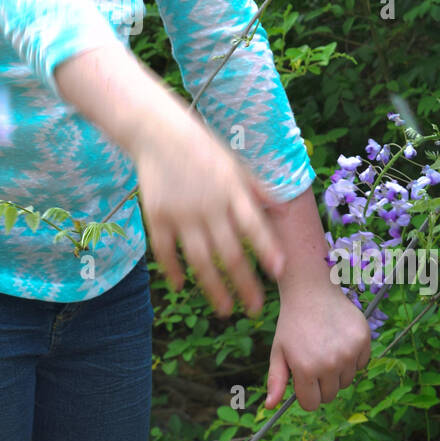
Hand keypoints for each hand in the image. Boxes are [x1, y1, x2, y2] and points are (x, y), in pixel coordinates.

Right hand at [133, 111, 285, 317]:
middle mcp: (208, 206)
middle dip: (245, 284)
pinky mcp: (156, 216)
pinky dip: (172, 270)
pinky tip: (180, 285)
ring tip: (225, 309)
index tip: (279, 272)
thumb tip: (283, 211)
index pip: (254, 226)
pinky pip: (165, 251)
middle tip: (255, 308)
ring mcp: (181, 214)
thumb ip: (257, 189)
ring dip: (213, 288)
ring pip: (200, 260)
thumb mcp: (234, 163)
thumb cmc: (201, 147)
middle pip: (229, 253)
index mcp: (231, 191)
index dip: (267, 250)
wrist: (156, 131)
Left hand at [265, 284, 371, 411]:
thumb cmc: (292, 323)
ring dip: (337, 372)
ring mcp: (349, 352)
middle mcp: (330, 363)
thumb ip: (276, 380)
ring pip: (346, 380)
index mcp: (306, 368)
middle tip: (314, 360)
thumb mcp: (278, 351)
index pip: (311, 404)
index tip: (303, 380)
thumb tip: (270, 407)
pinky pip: (361, 364)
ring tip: (326, 348)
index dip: (305, 394)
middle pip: (330, 395)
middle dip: (321, 384)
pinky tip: (339, 340)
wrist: (311, 291)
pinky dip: (353, 358)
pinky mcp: (363, 340)